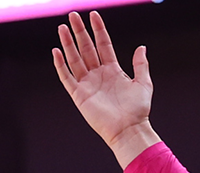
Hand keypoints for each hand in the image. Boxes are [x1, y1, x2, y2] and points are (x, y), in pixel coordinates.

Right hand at [54, 12, 158, 165]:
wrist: (129, 130)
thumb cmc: (138, 110)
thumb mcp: (143, 83)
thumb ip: (141, 65)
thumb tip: (142, 47)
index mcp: (113, 71)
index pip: (103, 45)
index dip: (98, 30)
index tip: (93, 15)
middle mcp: (98, 75)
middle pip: (86, 48)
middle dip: (79, 32)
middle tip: (72, 15)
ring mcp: (87, 84)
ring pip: (75, 59)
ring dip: (68, 43)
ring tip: (62, 27)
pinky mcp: (79, 95)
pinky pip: (67, 77)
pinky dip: (61, 65)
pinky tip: (56, 51)